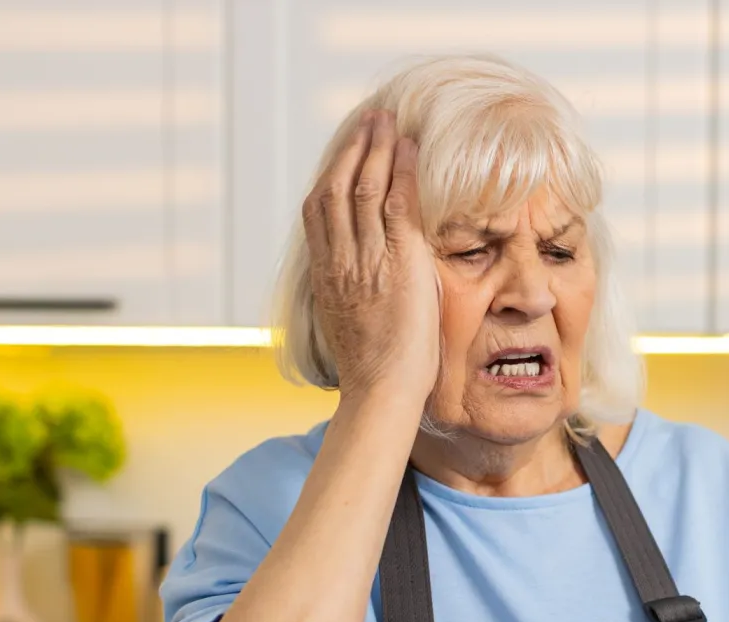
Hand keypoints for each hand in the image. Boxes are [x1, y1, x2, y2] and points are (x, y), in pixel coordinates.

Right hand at [302, 109, 440, 404]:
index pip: (319, 211)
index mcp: (326, 275)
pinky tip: (409, 149)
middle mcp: (340, 261)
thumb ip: (355, 292)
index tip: (346, 153)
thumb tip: (366, 282)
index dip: (331, 174)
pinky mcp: (397, 263)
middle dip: (352, 149)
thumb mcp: (354, 322)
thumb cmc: (375, 371)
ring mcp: (366, 260)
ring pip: (362, 188)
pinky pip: (396, 205)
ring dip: (375, 149)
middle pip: (335, 187)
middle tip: (368, 120)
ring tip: (386, 121)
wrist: (381, 392)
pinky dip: (401, 172)